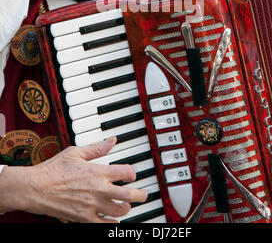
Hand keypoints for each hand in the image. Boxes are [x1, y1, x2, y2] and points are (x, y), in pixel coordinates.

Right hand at [0, 137, 147, 222]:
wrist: (35, 188)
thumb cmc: (53, 169)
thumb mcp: (75, 152)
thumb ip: (97, 148)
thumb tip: (112, 140)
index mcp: (98, 172)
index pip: (127, 173)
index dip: (132, 173)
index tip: (131, 174)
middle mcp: (99, 190)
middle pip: (130, 195)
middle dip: (140, 194)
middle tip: (143, 193)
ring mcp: (92, 206)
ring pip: (120, 211)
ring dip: (127, 208)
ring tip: (127, 204)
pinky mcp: (84, 219)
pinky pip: (105, 225)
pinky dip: (113, 223)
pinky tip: (114, 219)